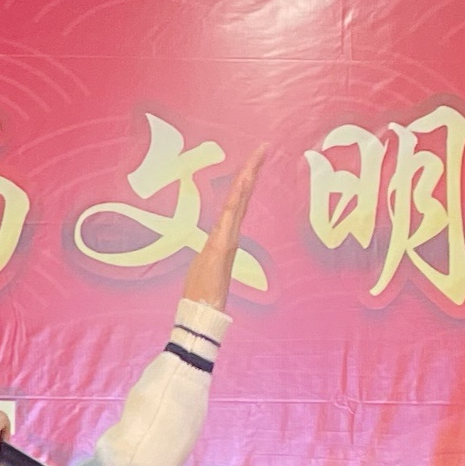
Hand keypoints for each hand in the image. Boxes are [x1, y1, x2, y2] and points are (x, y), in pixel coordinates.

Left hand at [180, 153, 264, 311]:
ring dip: (246, 178)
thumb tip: (214, 253)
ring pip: (237, 203)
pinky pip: (229, 218)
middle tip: (263, 147)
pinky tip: (243, 184)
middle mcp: (227, 236)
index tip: (253, 160)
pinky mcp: (221, 248)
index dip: (244, 182)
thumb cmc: (203, 299)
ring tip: (257, 156)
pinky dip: (236, 200)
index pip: (235, 204)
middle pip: (240, 197)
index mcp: (223, 238)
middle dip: (251, 171)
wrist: (201, 318)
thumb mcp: (205, 271)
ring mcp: (225, 241)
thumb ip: (211, 259)